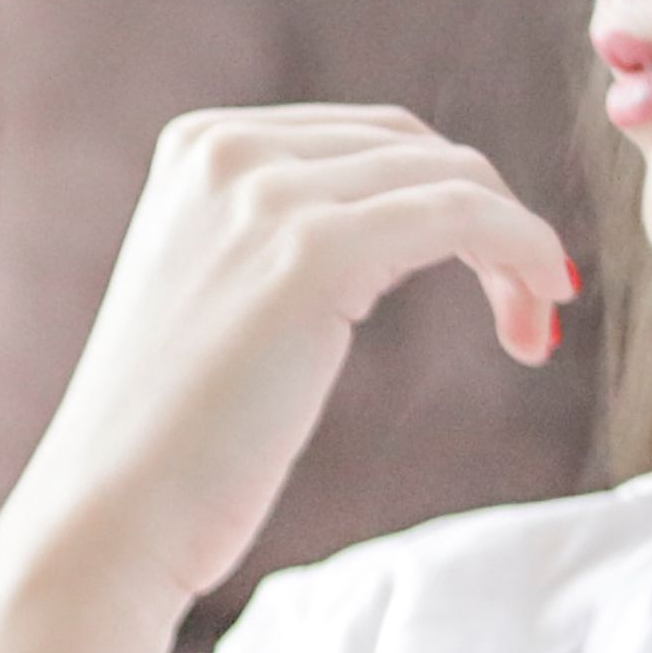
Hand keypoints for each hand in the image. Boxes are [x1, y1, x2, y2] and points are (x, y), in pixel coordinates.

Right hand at [0, 108, 576, 616]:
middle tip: (526, 307)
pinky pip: (463, 216)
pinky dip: (524, 249)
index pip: (369, 138)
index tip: (487, 276)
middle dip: (490, 216)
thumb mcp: (216, 296)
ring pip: (453, 177)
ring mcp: (266, 194)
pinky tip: (541, 311)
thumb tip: (391, 224)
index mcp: (199, 148)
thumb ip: (276, 238)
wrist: (110, 514)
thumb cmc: (169, 440)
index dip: (447, 195)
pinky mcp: (312, 250)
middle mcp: (227, 150)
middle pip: (417, 148)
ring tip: (531, 324)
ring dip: (518, 244)